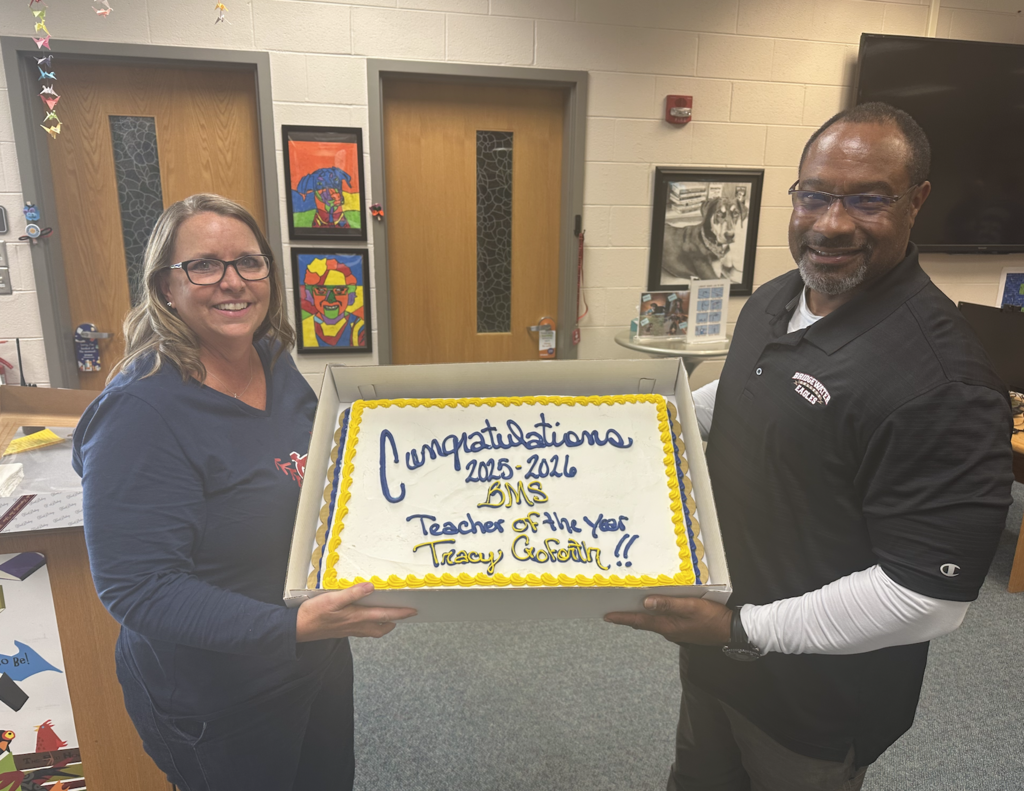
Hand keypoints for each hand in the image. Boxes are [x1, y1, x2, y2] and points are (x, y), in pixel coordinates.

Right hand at [296, 583, 416, 641]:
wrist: (298, 628)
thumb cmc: (314, 613)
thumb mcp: (332, 599)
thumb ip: (352, 593)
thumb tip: (370, 587)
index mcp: (357, 617)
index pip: (384, 615)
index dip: (400, 613)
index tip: (413, 611)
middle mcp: (356, 626)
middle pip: (382, 627)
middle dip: (395, 621)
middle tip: (405, 614)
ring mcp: (349, 630)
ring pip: (373, 631)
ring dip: (384, 625)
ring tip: (390, 617)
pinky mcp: (342, 631)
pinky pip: (362, 631)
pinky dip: (371, 626)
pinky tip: (367, 620)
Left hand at [604, 596, 732, 645]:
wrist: (731, 631)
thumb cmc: (712, 618)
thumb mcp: (691, 607)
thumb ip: (668, 604)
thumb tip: (645, 602)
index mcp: (667, 626)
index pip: (639, 621)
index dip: (622, 618)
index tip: (606, 616)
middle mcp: (668, 630)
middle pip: (643, 622)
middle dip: (628, 616)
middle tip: (613, 609)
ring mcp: (675, 631)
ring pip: (653, 621)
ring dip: (641, 614)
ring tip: (629, 605)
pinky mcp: (683, 628)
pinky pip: (663, 620)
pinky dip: (654, 614)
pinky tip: (654, 606)